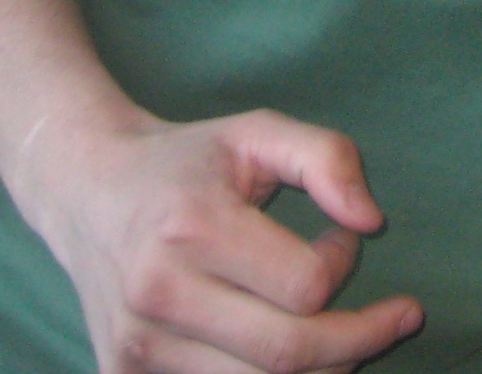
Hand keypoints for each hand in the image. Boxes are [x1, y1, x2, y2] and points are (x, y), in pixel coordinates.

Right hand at [19, 105, 421, 373]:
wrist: (85, 191)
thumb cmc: (186, 162)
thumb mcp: (257, 131)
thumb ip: (327, 157)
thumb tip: (371, 221)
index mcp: (192, 227)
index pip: (306, 285)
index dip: (344, 264)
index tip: (343, 240)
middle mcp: (158, 293)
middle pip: (288, 353)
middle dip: (359, 341)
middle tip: (396, 320)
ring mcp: (136, 346)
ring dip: (322, 369)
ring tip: (344, 339)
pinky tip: (293, 358)